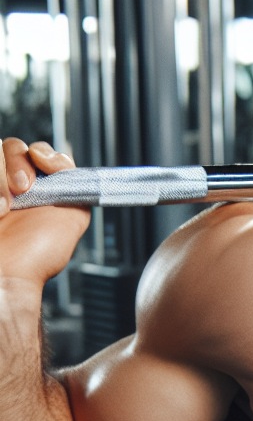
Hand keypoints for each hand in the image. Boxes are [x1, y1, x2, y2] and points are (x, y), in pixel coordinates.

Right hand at [0, 139, 90, 286]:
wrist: (6, 275)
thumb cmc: (36, 256)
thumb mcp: (73, 218)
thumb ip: (77, 189)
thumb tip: (74, 169)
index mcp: (38, 189)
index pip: (39, 151)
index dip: (44, 153)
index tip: (46, 164)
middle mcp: (11, 185)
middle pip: (12, 146)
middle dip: (18, 162)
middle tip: (23, 190)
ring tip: (3, 208)